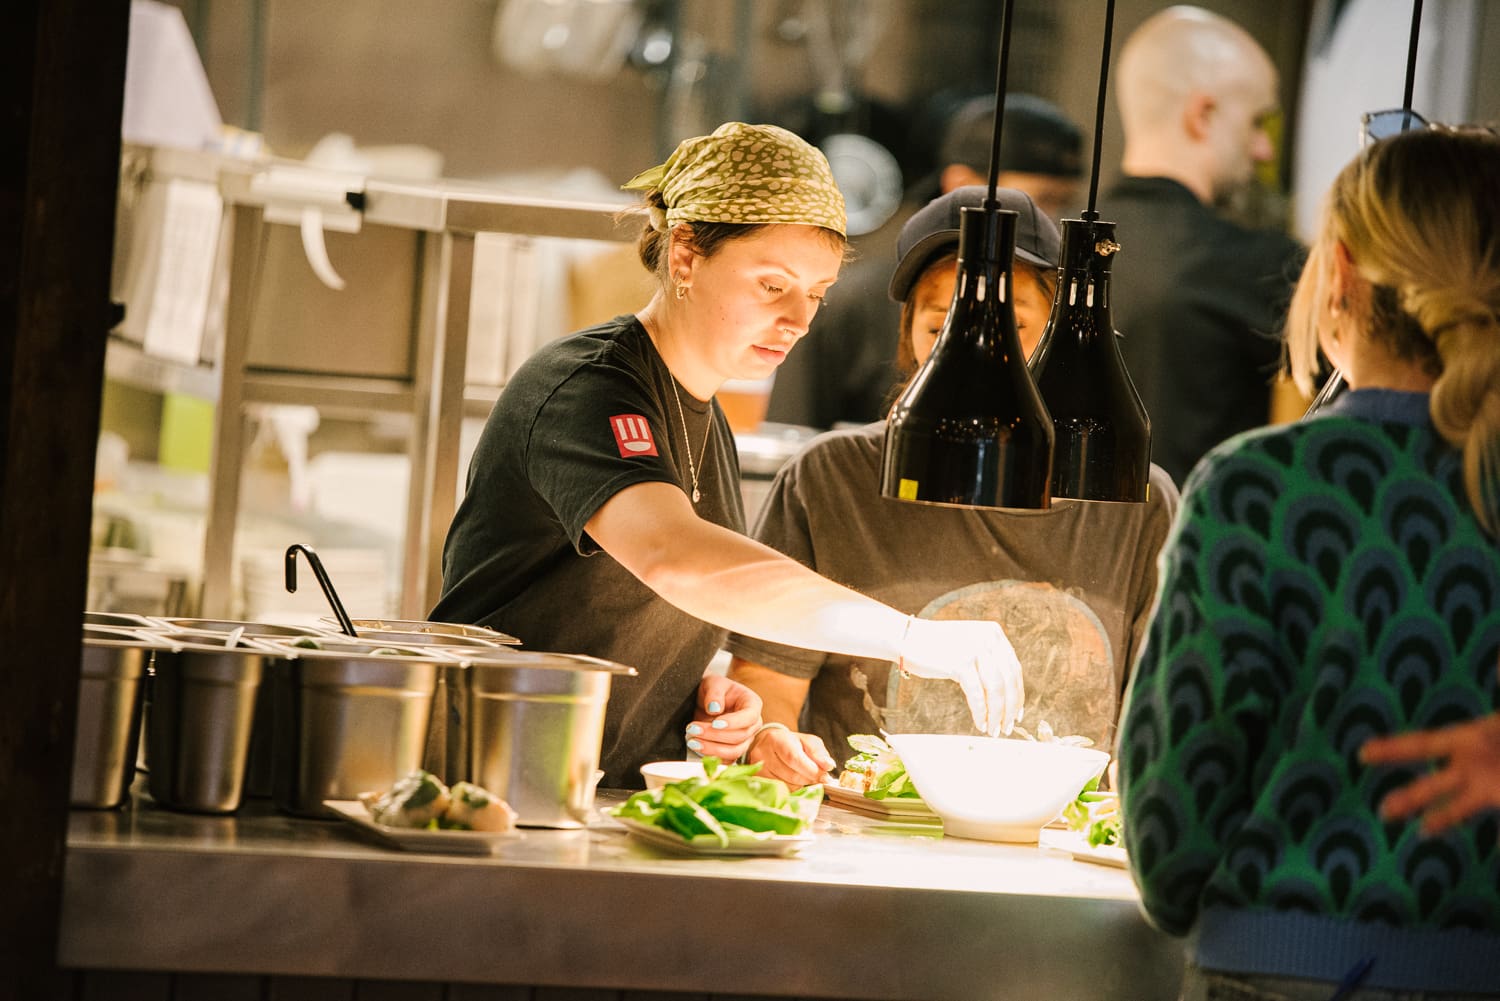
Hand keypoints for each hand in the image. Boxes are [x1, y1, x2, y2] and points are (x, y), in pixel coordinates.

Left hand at [687, 674, 762, 761]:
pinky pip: (727, 760)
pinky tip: (696, 748)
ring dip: (711, 748)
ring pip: (734, 752)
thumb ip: (714, 692)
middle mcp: (752, 724)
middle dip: (715, 735)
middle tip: (693, 729)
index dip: (733, 722)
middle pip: (740, 736)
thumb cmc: (714, 689)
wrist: (707, 700)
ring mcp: (745, 739)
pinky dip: (711, 757)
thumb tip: (715, 708)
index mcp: (752, 704)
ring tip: (692, 741)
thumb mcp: (713, 683)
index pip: (749, 717)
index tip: (714, 723)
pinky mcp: (734, 750)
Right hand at [747, 727, 835, 788]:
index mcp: (776, 739)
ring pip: (785, 786)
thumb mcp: (807, 741)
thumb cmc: (789, 743)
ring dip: (800, 786)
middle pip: (791, 775)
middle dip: (809, 779)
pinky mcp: (756, 779)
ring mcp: (757, 768)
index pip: (794, 758)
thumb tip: (828, 765)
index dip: (812, 770)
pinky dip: (791, 790)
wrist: (767, 744)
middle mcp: (762, 753)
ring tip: (804, 778)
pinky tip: (794, 783)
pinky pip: (778, 792)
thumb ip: (818, 752)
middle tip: (817, 779)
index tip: (824, 776)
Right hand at [897, 617, 1023, 736]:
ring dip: (997, 714)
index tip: (1017, 714)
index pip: (1014, 669)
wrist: (907, 638)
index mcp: (994, 633)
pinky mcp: (961, 663)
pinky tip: (980, 723)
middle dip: (1010, 709)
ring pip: (996, 690)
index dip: (1018, 695)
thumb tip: (1006, 696)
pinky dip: (981, 712)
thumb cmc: (936, 647)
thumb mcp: (969, 646)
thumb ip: (988, 661)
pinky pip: (977, 694)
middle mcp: (988, 639)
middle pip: (1009, 681)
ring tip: (993, 730)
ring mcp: (975, 650)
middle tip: (1006, 728)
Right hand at [1360, 712, 1499, 834]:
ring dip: (1439, 820)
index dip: (1391, 749)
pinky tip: (1492, 846)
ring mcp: (1488, 786)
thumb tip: (1488, 653)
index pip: (1421, 745)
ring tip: (1422, 834)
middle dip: (1408, 798)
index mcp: (1467, 739)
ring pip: (1457, 808)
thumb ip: (1492, 709)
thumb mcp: (1499, 721)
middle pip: (1432, 785)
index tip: (1363, 753)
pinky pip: (1499, 827)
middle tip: (1384, 813)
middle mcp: (1471, 765)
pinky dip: (1497, 839)